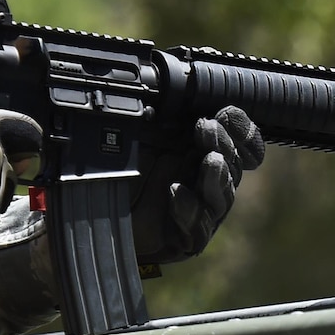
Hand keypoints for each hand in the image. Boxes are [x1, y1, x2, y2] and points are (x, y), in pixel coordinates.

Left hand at [130, 108, 265, 263]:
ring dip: (216, 177)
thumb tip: (189, 95)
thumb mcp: (142, 133)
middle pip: (234, 167)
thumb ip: (168, 118)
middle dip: (224, 145)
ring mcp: (200, 211)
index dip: (243, 132)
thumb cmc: (119, 168)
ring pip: (221, 197)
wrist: (91, 209)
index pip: (243, 145)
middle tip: (208, 129)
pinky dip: (188, 209)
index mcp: (205, 153)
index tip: (228, 115)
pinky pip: (198, 228)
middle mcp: (208, 182)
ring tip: (210, 160)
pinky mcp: (185, 239)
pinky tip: (176, 192)